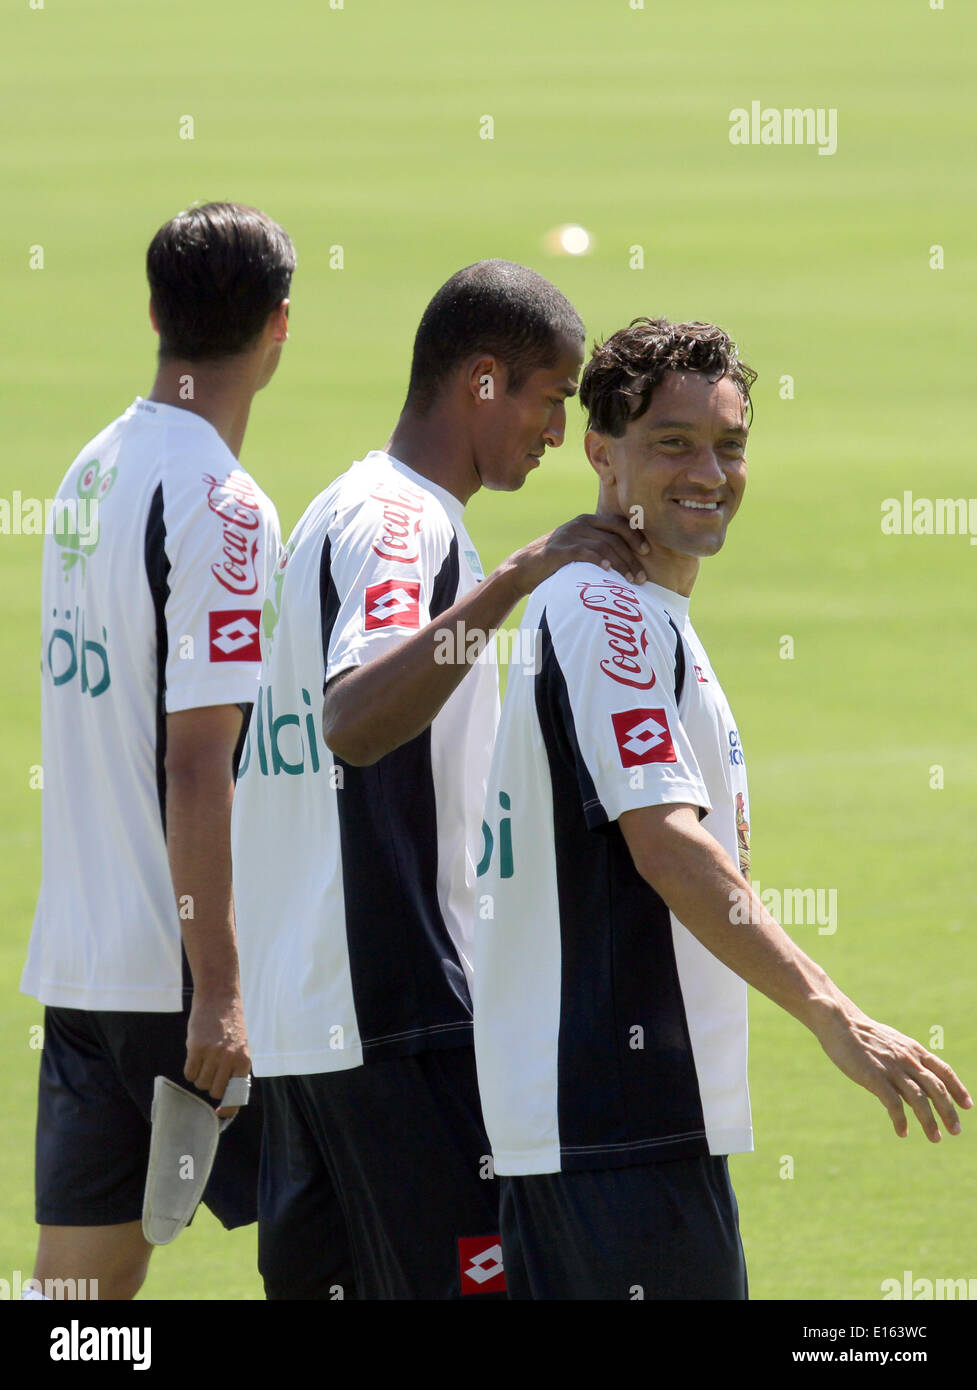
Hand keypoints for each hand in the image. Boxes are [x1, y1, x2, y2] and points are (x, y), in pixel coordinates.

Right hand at [185, 989, 250, 1118]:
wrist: (219, 998)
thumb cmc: (230, 1025)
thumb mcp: (240, 1046)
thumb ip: (235, 1068)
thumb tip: (225, 1094)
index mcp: (244, 1060)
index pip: (236, 1093)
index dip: (228, 1108)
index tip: (219, 1114)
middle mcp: (230, 1058)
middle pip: (214, 1090)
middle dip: (210, 1085)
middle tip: (210, 1071)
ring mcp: (213, 1053)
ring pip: (200, 1083)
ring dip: (199, 1076)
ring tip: (204, 1060)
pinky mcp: (196, 1047)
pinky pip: (189, 1073)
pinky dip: (190, 1069)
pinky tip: (195, 1057)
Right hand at [507, 513, 649, 597]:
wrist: (523, 569)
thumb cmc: (555, 563)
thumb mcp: (577, 548)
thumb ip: (596, 546)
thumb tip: (624, 560)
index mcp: (587, 521)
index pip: (618, 523)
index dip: (635, 536)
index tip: (647, 552)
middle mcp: (580, 524)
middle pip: (614, 537)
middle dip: (632, 557)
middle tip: (641, 577)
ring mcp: (569, 535)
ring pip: (604, 546)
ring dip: (621, 564)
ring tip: (630, 581)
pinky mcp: (558, 550)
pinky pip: (584, 552)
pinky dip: (598, 560)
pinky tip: (608, 571)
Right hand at [813, 1003, 971, 1140]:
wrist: (838, 1022)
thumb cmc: (862, 1034)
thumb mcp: (892, 1043)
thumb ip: (906, 1063)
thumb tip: (916, 1087)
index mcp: (913, 1050)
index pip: (943, 1070)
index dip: (958, 1088)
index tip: (967, 1105)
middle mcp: (907, 1059)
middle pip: (936, 1088)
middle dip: (948, 1111)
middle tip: (955, 1131)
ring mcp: (891, 1068)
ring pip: (919, 1099)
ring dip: (929, 1121)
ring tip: (935, 1138)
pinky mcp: (873, 1077)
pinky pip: (893, 1104)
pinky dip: (900, 1120)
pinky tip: (903, 1132)